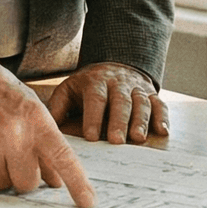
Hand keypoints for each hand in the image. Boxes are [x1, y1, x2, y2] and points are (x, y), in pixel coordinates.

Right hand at [0, 42, 94, 207]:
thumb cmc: (3, 94)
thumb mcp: (33, 111)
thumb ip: (46, 145)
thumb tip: (56, 181)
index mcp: (37, 121)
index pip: (63, 157)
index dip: (77, 183)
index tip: (87, 202)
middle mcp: (14, 132)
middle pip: (27, 184)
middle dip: (24, 177)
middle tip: (16, 157)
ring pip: (1, 184)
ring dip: (0, 173)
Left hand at [46, 62, 167, 144]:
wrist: (114, 66)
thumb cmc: (87, 87)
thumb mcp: (69, 89)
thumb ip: (58, 106)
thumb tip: (43, 127)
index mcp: (95, 82)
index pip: (95, 98)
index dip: (93, 116)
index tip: (90, 136)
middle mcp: (118, 83)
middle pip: (120, 101)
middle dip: (118, 121)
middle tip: (116, 141)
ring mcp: (136, 88)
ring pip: (141, 102)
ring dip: (141, 120)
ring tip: (138, 139)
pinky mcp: (151, 93)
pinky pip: (159, 103)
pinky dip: (162, 117)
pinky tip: (162, 131)